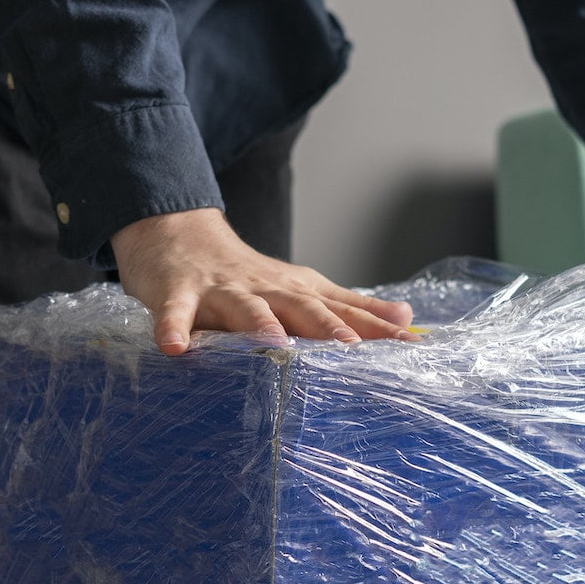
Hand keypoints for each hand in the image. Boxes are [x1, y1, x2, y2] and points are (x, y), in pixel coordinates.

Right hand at [112, 208, 414, 354]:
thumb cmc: (247, 276)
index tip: (411, 346)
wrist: (178, 234)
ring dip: (258, 325)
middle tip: (350, 349)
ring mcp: (222, 292)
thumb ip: (351, 307)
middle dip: (326, 327)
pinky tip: (173, 347)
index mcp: (298, 292)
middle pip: (300, 307)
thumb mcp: (302, 288)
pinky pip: (175, 313)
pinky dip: (173, 327)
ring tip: (274, 344)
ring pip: (243, 308)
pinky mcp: (180, 294)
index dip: (376, 328)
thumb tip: (407, 318)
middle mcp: (267, 291)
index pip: (343, 311)